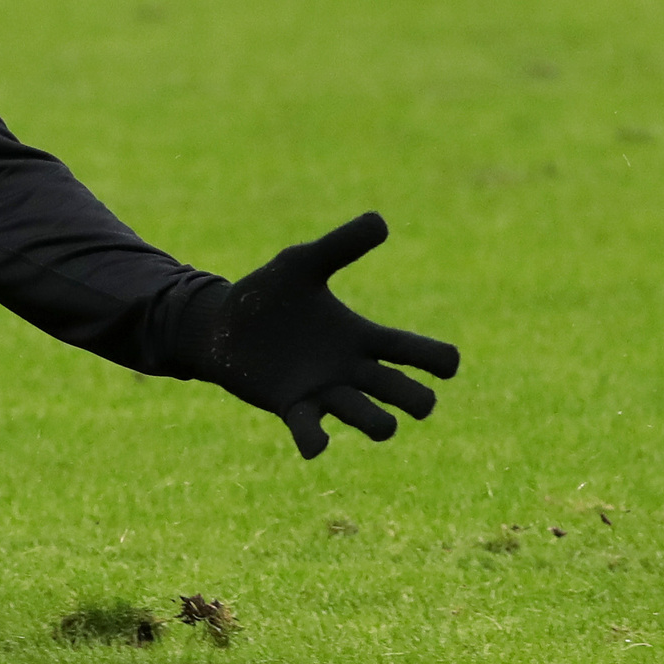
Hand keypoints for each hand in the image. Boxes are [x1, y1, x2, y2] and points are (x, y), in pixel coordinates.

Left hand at [194, 212, 458, 458]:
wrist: (218, 322)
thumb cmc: (268, 294)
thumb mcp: (302, 263)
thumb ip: (340, 245)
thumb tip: (382, 220)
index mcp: (362, 336)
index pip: (418, 353)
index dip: (441, 360)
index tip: (445, 363)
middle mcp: (351, 370)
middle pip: (408, 395)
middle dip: (417, 399)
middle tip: (404, 390)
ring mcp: (324, 392)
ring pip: (372, 421)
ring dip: (377, 422)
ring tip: (372, 416)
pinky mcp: (292, 407)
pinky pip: (312, 433)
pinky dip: (316, 441)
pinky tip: (316, 443)